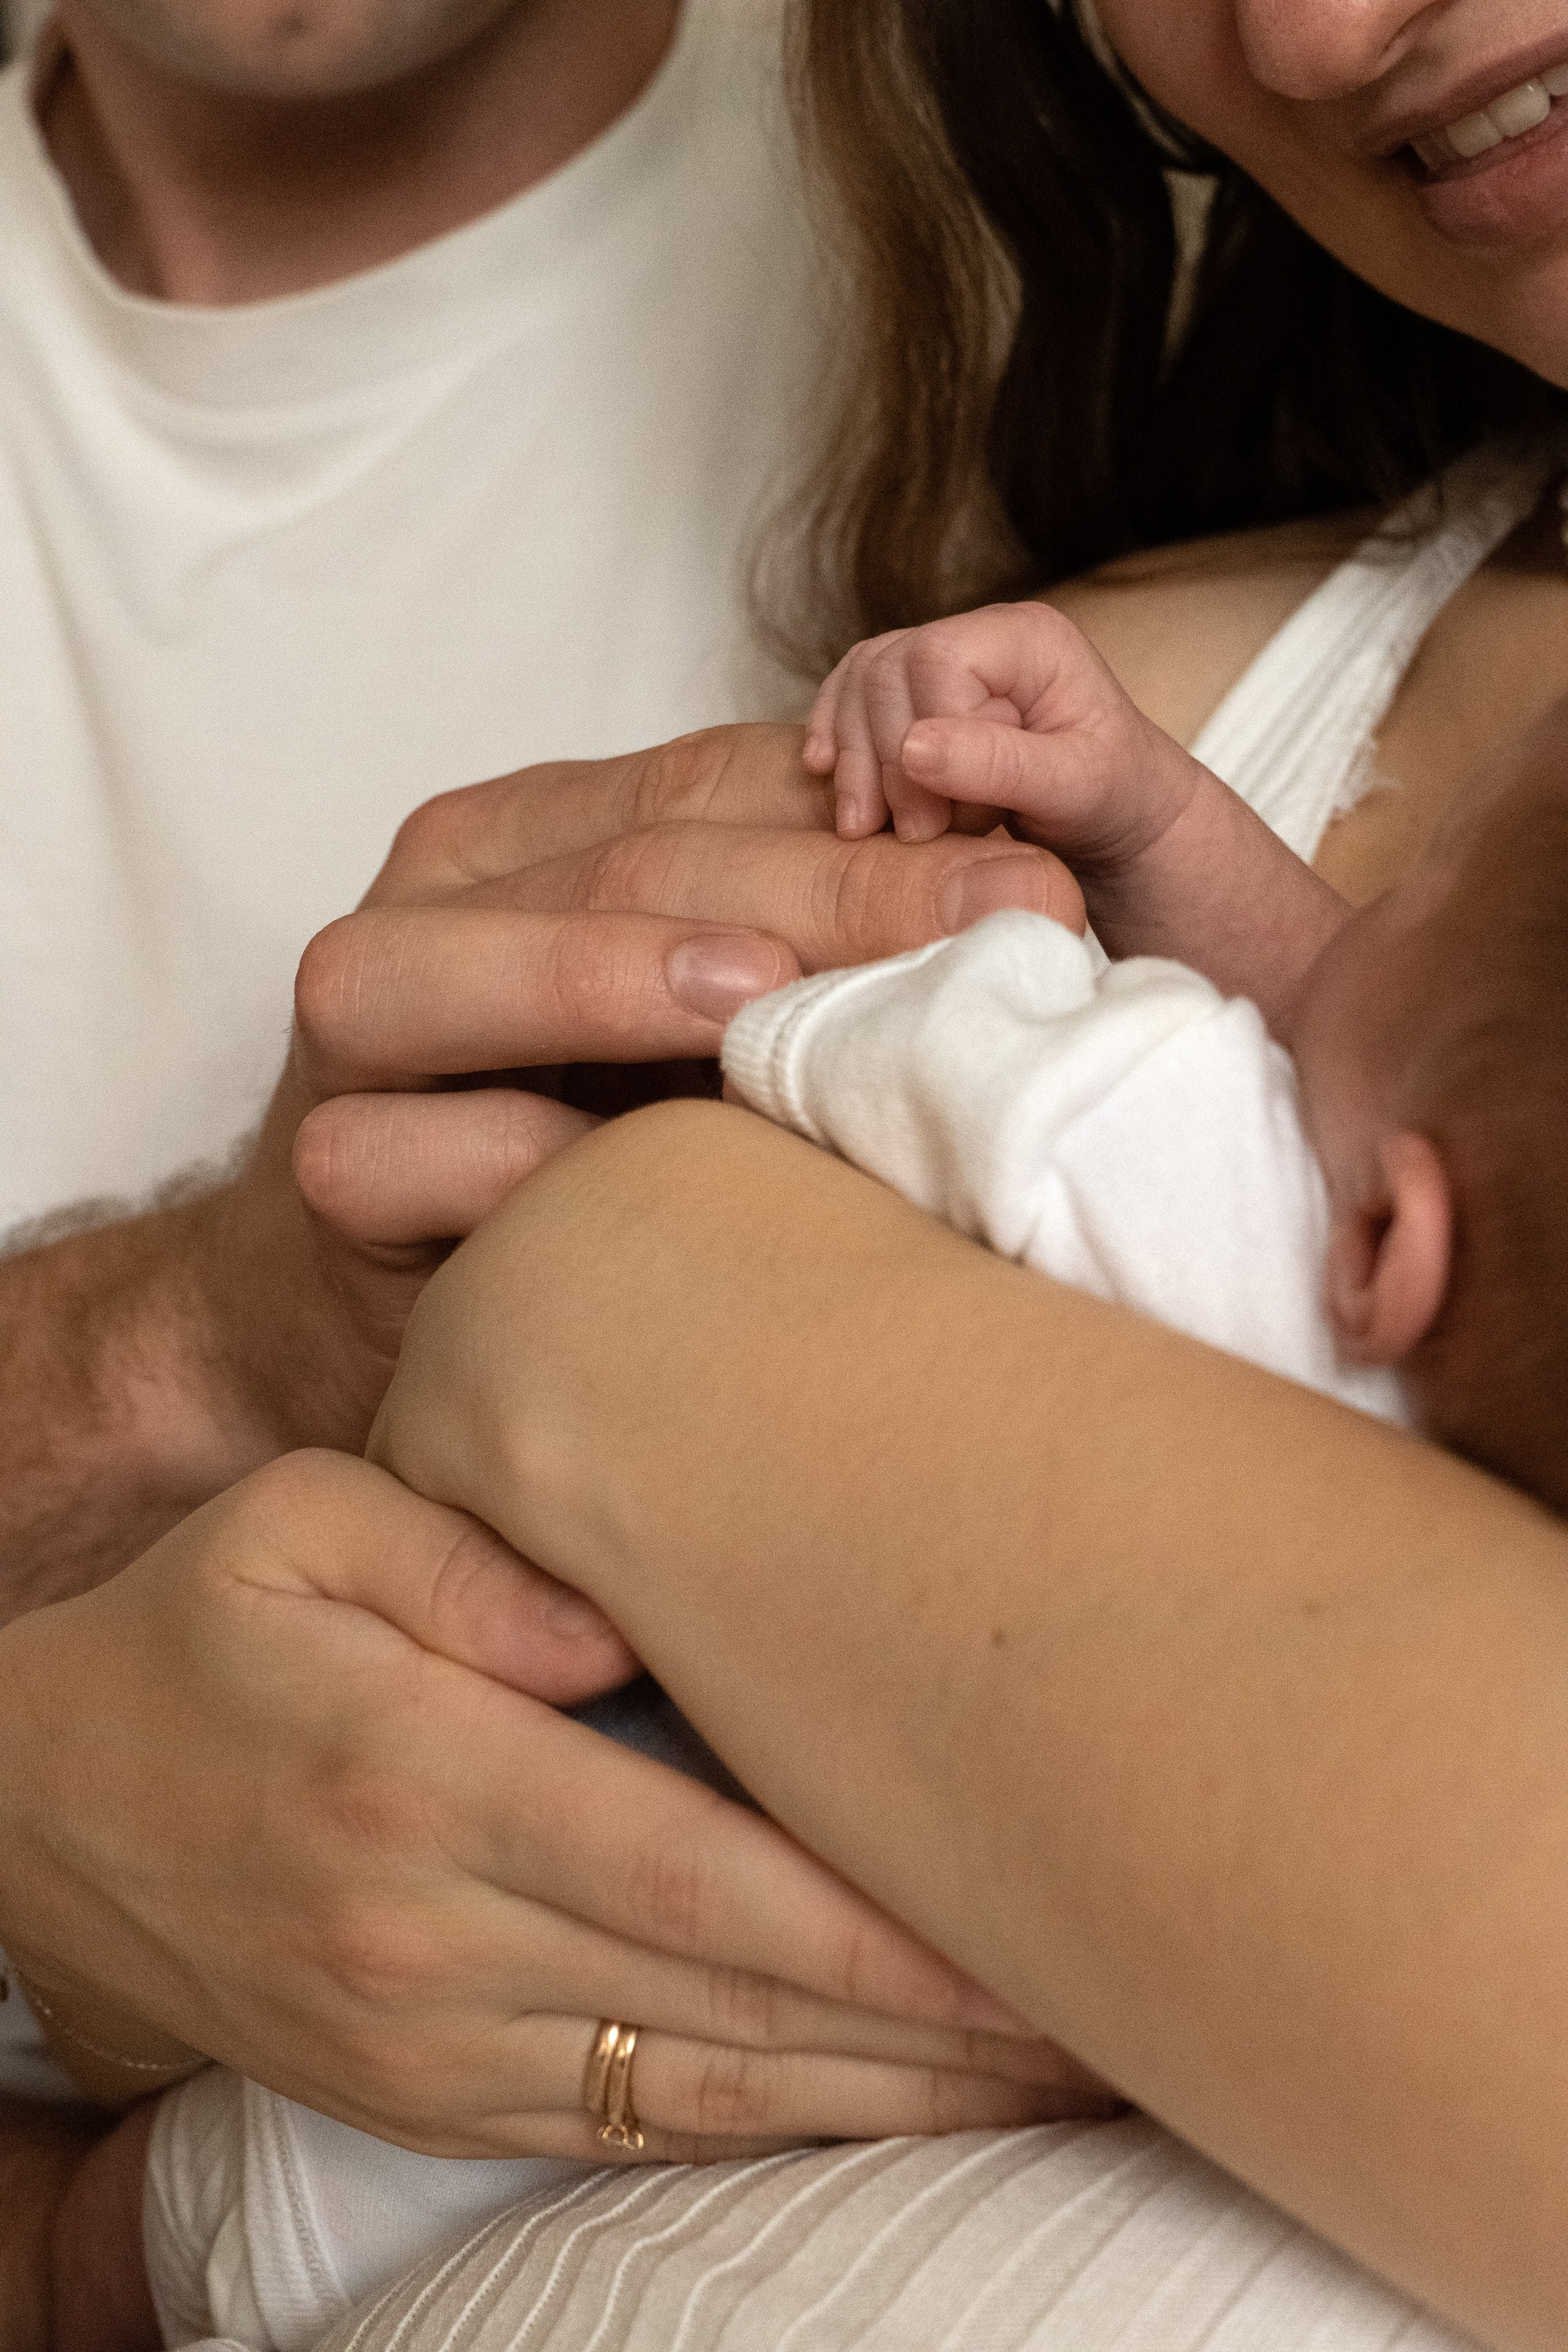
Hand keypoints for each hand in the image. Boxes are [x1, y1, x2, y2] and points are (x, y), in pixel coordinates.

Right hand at [0, 725, 1081, 1608]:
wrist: (367, 1301)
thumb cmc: (567, 1142)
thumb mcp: (690, 1022)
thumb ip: (795, 947)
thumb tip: (1016, 905)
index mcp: (538, 834)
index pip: (719, 793)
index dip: (880, 828)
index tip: (1039, 873)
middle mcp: (440, 897)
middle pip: (631, 865)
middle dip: (820, 892)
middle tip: (993, 922)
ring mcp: (360, 1026)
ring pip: (469, 964)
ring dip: (621, 978)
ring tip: (773, 999)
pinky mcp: (329, 1164)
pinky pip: (404, 1148)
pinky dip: (522, 1154)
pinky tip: (632, 1168)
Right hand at [0, 1452, 1113, 2162]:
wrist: (45, 1813)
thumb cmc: (202, 1636)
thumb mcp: (294, 1524)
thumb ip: (461, 1555)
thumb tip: (616, 1608)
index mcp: (424, 1778)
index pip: (700, 1872)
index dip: (878, 1922)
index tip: (1031, 1929)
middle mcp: (437, 1935)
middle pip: (737, 2001)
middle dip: (938, 2026)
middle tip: (1111, 2008)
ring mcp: (431, 2041)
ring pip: (705, 2093)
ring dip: (890, 2101)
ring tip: (1049, 2079)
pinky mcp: (423, 2097)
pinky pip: (626, 2131)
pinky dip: (774, 2131)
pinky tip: (887, 2114)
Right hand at [805, 601, 1190, 853]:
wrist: (1118, 818)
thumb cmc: (1113, 798)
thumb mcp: (1077, 787)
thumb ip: (1002, 765)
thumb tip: (914, 748)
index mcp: (1028, 638)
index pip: (935, 660)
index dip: (921, 736)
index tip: (941, 819)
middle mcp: (979, 636)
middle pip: (886, 670)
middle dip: (883, 760)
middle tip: (912, 836)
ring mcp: (942, 661)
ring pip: (859, 684)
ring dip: (853, 760)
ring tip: (873, 828)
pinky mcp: (914, 697)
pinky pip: (849, 697)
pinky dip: (834, 738)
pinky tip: (825, 775)